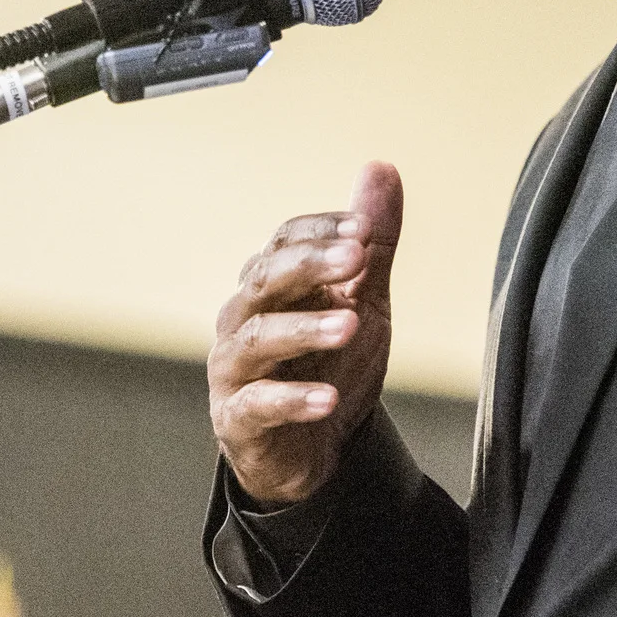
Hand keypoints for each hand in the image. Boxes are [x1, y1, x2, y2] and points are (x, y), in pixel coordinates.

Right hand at [208, 162, 401, 505]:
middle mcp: (242, 319)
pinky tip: (327, 399)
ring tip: (349, 326)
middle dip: (309, 266)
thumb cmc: (328, 363)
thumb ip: (371, 241)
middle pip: (264, 280)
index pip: (284, 242)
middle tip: (357, 258)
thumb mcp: (361, 298)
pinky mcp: (239, 420)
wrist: (314, 449)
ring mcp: (235, 370)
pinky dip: (291, 399)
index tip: (364, 230)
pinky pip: (259, 405)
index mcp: (270, 284)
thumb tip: (381, 167)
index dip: (321, 233)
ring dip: (304, 329)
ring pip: (258, 339)